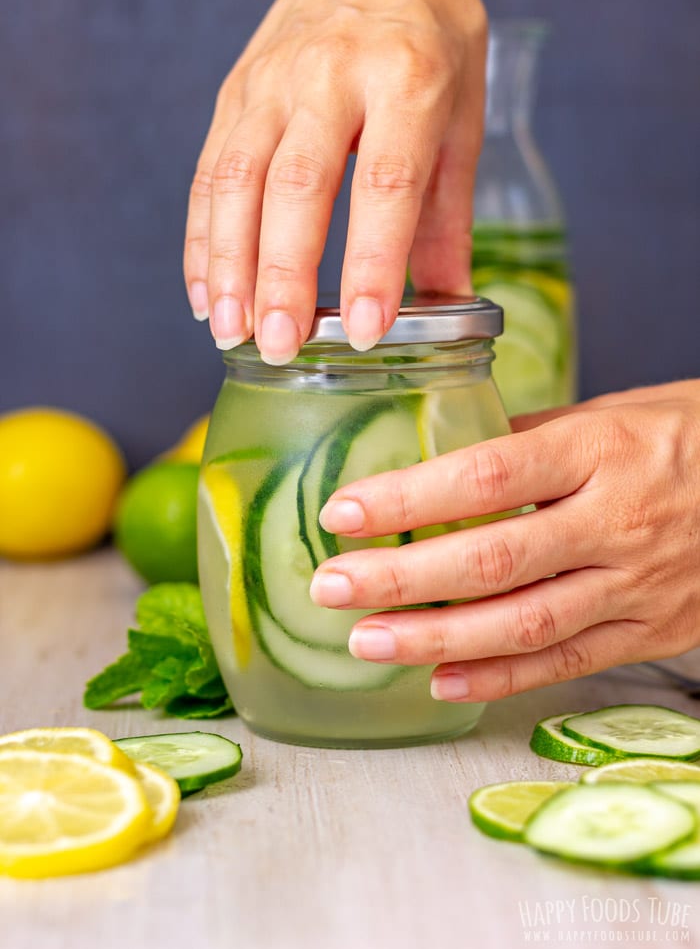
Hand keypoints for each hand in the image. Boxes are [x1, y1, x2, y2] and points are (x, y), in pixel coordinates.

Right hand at [183, 0, 487, 362]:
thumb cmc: (430, 37)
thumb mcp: (463, 116)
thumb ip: (448, 214)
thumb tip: (447, 302)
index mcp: (406, 78)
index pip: (386, 183)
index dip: (374, 263)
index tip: (368, 330)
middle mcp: (331, 75)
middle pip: (297, 186)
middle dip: (284, 276)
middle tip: (281, 345)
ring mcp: (271, 81)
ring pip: (237, 181)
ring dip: (229, 265)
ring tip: (232, 333)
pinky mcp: (235, 93)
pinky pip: (209, 172)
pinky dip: (202, 239)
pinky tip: (206, 292)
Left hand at [309, 382, 699, 700]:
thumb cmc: (691, 434)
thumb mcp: (616, 413)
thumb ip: (531, 439)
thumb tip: (444, 459)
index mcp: (603, 450)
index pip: (487, 475)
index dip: (409, 499)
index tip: (344, 512)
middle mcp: (618, 521)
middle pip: (494, 560)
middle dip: (402, 579)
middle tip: (331, 587)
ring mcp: (638, 585)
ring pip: (524, 624)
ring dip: (436, 639)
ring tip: (366, 641)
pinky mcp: (652, 631)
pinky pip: (567, 663)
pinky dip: (500, 678)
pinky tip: (440, 682)